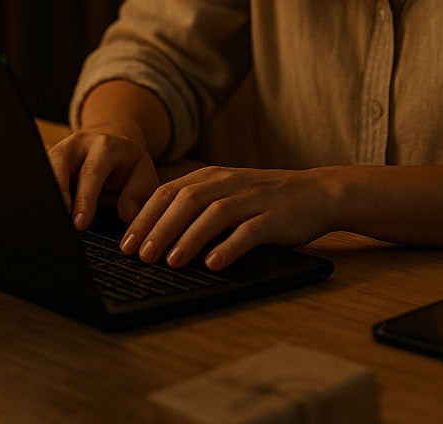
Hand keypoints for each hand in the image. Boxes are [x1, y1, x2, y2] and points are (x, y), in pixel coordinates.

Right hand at [47, 127, 160, 230]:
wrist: (115, 142)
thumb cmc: (128, 165)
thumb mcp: (144, 175)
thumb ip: (138, 194)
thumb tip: (127, 214)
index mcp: (105, 146)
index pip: (91, 172)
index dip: (84, 199)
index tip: (80, 223)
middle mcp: (79, 144)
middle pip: (59, 167)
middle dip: (58, 197)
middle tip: (61, 225)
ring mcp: (60, 149)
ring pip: (44, 170)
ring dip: (45, 196)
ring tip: (50, 220)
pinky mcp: (49, 160)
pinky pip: (39, 176)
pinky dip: (41, 195)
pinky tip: (45, 214)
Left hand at [121, 166, 337, 270]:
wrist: (317, 193)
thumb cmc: (264, 200)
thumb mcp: (226, 193)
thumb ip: (195, 206)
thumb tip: (153, 234)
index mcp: (211, 177)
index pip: (167, 193)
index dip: (143, 218)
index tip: (125, 244)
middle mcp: (227, 183)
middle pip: (185, 202)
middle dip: (159, 229)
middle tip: (140, 256)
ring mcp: (252, 199)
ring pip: (213, 215)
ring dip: (188, 238)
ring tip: (170, 262)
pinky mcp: (274, 217)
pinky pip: (249, 231)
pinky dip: (229, 247)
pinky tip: (214, 264)